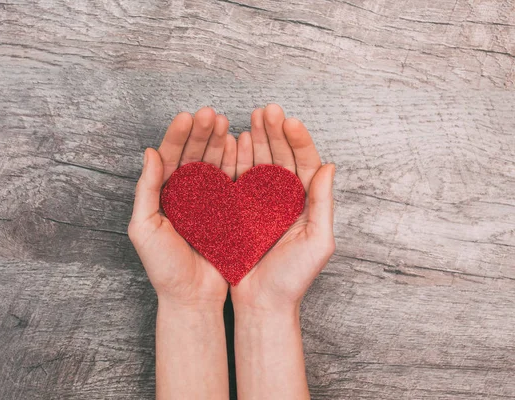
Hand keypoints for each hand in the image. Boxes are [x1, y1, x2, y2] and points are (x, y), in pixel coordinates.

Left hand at [128, 107, 236, 309]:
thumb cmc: (164, 267)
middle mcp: (184, 194)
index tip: (187, 116)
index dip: (177, 136)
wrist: (193, 297)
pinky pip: (230, 181)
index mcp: (162, 196)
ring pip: (212, 164)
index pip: (168, 158)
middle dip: (200, 133)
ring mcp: (207, 201)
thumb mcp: (145, 228)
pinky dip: (234, 161)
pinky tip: (238, 143)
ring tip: (224, 122)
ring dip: (217, 142)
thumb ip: (146, 190)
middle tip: (209, 114)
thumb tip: (148, 152)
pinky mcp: (227, 210)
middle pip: (192, 155)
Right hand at [231, 104, 335, 312]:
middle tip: (268, 110)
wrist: (262, 303)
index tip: (289, 121)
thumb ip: (323, 203)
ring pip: (260, 163)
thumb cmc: (293, 279)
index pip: (305, 163)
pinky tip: (235, 140)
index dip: (298, 141)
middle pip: (281, 157)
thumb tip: (330, 165)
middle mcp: (284, 199)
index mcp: (306, 204)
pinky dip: (237, 159)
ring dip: (257, 139)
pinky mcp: (239, 210)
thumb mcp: (318, 241)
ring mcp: (260, 203)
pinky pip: (239, 179)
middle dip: (275, 132)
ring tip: (252, 116)